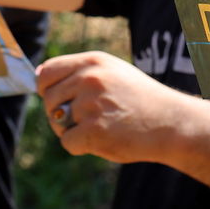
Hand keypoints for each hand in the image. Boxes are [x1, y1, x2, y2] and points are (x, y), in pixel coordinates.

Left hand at [38, 51, 190, 162]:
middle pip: (49, 100)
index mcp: (93, 61)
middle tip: (86, 120)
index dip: (45, 88)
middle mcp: (89, 78)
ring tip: (102, 126)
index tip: (57, 98)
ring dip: (73, 130)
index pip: (47, 72)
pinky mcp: (94, 130)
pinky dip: (81, 147)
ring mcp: (91, 104)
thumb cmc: (140, 99)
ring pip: (58, 123)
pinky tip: (104, 139)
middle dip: (60, 114)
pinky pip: (67, 143)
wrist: (171, 122)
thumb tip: (39, 77)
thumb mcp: (113, 72)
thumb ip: (80, 73)